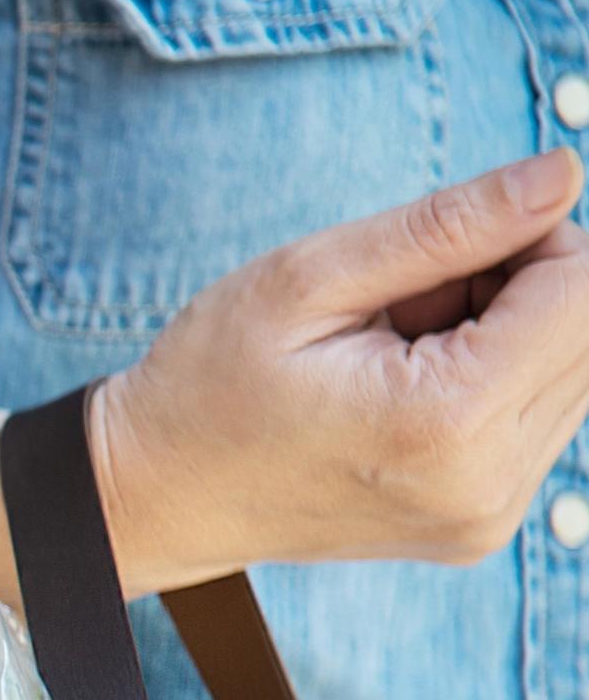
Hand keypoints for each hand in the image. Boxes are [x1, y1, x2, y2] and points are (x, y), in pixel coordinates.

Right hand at [93, 147, 588, 589]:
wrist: (153, 498)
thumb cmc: (206, 387)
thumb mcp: (305, 280)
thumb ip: (446, 226)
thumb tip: (561, 175)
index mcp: (444, 422)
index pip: (581, 291)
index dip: (533, 235)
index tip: (442, 244)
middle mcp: (486, 483)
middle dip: (522, 288)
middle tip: (409, 298)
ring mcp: (489, 515)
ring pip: (575, 375)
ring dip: (510, 336)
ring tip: (398, 348)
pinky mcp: (483, 524)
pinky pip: (539, 420)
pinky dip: (492, 381)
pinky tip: (407, 388)